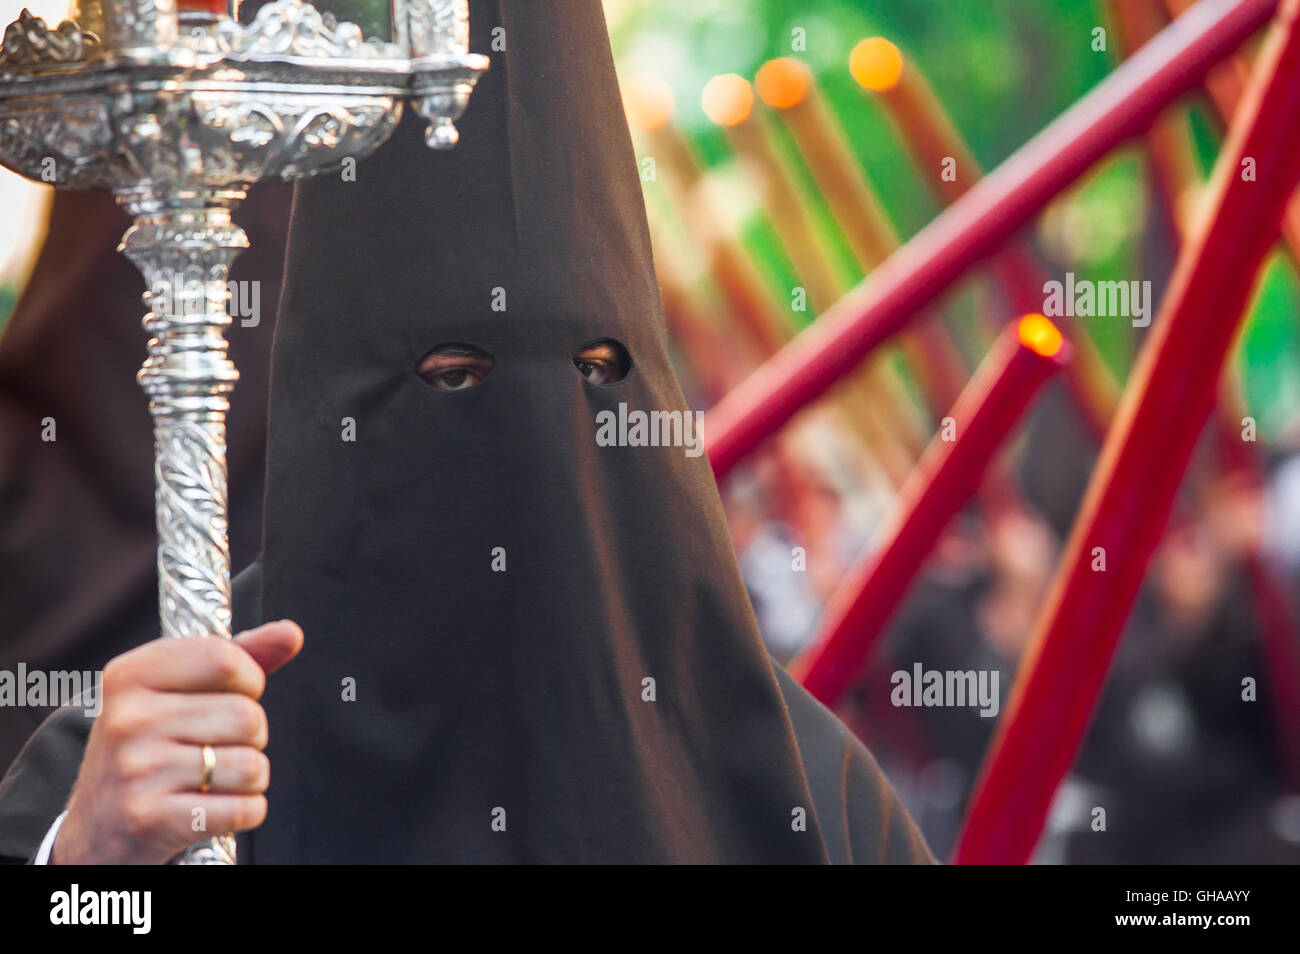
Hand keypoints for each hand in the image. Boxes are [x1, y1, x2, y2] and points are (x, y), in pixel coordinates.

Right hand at [50, 620, 303, 864]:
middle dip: (252, 736)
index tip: (235, 694)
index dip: (249, 679)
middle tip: (217, 747)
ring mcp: (137, 770)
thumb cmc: (149, 749)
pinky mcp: (151, 819)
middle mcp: (128, 719)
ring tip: (214, 779)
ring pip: (252, 766)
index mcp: (131, 675)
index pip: (223, 657)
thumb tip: (291, 633)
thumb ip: (237, 658)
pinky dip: (245, 811)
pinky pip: (244, 809)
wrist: (96, 829)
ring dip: (250, 777)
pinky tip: (212, 807)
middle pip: (248, 716)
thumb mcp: (175, 692)